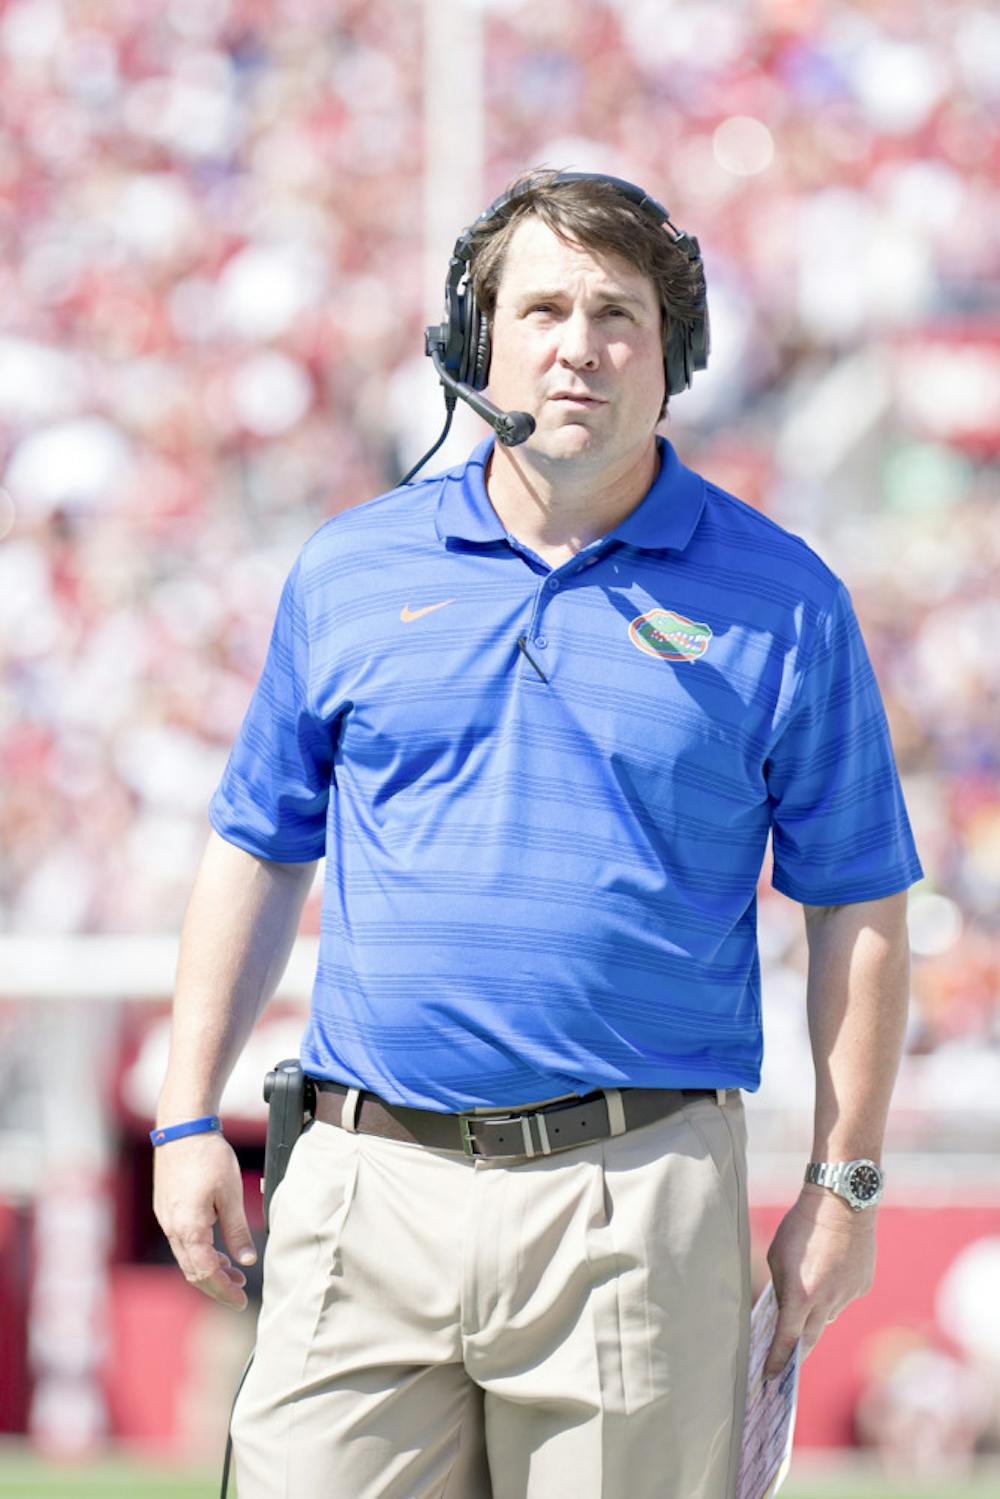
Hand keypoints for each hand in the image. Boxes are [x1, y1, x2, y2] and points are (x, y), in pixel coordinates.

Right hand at [153, 1131, 256, 1310]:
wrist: (182, 1129)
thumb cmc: (208, 1157)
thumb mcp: (231, 1194)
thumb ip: (237, 1231)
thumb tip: (247, 1261)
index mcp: (188, 1228)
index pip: (205, 1273)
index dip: (224, 1290)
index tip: (241, 1300)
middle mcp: (172, 1228)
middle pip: (192, 1271)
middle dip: (216, 1286)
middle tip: (239, 1295)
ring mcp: (166, 1219)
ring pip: (186, 1257)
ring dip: (209, 1269)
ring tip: (234, 1273)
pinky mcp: (166, 1209)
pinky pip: (182, 1242)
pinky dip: (200, 1252)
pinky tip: (217, 1250)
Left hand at [763, 1183, 876, 1379]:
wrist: (842, 1202)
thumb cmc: (802, 1225)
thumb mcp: (778, 1255)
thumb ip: (780, 1287)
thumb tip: (781, 1309)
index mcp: (801, 1294)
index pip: (786, 1339)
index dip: (777, 1361)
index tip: (770, 1377)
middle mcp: (827, 1301)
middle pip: (809, 1338)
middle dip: (797, 1352)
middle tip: (786, 1363)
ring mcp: (848, 1295)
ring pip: (828, 1315)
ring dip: (816, 1312)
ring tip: (809, 1290)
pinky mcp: (863, 1286)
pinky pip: (844, 1298)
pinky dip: (834, 1292)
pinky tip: (830, 1270)